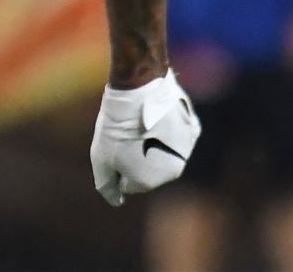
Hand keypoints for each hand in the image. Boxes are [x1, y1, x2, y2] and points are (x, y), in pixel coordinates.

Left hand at [90, 69, 200, 206]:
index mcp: (148, 181)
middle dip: (136, 155)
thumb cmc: (116, 125)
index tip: (113, 145)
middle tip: (126, 133)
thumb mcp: (100, 157)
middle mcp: (172, 172)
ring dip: (153, 141)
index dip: (116, 164)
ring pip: (164, 151)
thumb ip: (107, 184)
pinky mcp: (192, 130)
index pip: (127, 182)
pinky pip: (177, 134)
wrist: (139, 90)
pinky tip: (158, 115)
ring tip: (140, 122)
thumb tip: (116, 201)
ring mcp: (186, 151)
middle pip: (148, 168)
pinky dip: (168, 128)